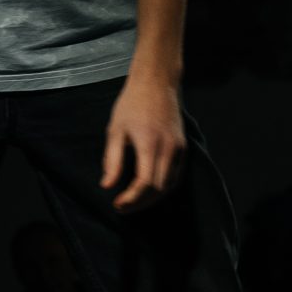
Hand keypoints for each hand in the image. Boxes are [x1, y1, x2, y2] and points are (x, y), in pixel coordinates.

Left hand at [101, 70, 184, 211]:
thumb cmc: (131, 105)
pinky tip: (149, 191)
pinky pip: (176, 175)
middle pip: (159, 189)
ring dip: (153, 198)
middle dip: (141, 203)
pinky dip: (164, 188)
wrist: (157, 84)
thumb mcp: (115, 130)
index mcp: (149, 144)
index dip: (132, 199)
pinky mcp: (184, 147)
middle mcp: (169, 149)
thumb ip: (111, 159)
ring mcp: (179, 149)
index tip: (117, 204)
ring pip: (170, 185)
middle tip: (123, 207)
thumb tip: (107, 186)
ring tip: (134, 202)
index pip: (145, 183)